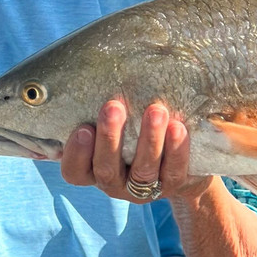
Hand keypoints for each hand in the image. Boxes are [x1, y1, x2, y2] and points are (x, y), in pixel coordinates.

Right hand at [60, 101, 210, 201]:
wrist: (181, 160)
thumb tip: (90, 68)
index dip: (76, 153)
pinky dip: (176, 149)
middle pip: (107, 169)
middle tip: (113, 106)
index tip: (83, 127)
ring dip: (148, 140)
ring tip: (155, 111)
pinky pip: (174, 170)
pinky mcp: (173, 184)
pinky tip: (178, 127)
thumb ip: (104, 109)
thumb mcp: (118, 123)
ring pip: (143, 170)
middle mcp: (115, 183)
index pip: (74, 171)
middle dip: (110, 137)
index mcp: (93, 170)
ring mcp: (145, 188)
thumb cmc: (135, 132)